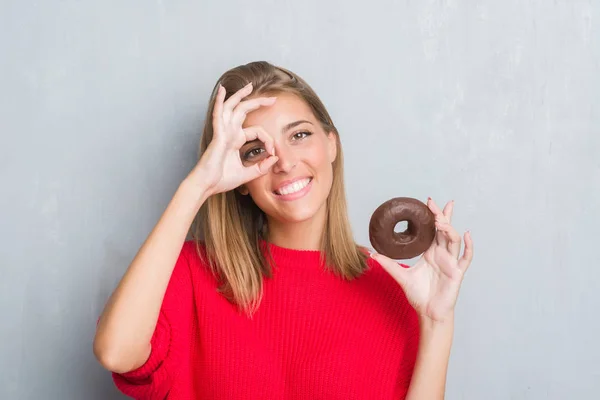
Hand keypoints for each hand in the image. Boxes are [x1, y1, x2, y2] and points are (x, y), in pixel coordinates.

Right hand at [188, 82, 278, 195]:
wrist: (207, 185)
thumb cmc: (222, 180)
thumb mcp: (248, 174)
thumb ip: (262, 167)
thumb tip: (275, 158)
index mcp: (236, 140)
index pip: (257, 131)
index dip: (269, 140)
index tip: (273, 152)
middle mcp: (230, 133)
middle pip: (244, 111)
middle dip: (258, 102)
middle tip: (272, 99)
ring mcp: (223, 132)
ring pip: (232, 107)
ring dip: (240, 95)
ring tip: (249, 86)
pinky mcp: (217, 135)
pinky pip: (218, 114)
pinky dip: (219, 101)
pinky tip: (222, 91)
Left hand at [371, 198, 472, 322]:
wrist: (428, 313)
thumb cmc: (418, 295)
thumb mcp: (400, 276)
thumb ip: (388, 264)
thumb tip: (372, 255)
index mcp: (430, 253)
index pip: (433, 230)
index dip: (433, 216)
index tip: (428, 203)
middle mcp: (442, 254)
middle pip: (444, 230)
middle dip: (441, 215)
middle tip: (434, 203)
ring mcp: (451, 262)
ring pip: (453, 240)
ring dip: (448, 229)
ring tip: (440, 221)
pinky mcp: (457, 272)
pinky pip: (466, 257)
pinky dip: (468, 246)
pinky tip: (466, 234)